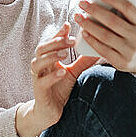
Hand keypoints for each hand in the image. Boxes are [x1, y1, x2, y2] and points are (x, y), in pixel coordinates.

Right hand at [16, 22, 98, 136]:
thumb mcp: (72, 73)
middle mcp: (40, 65)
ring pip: (38, 62)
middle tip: (70, 40)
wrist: (48, 112)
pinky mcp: (39, 91)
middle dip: (55, 42)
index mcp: (47, 59)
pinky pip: (42, 81)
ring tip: (65, 53)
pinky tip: (62, 72)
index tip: (69, 24)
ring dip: (51, 55)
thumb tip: (98, 50)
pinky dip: (52, 76)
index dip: (58, 33)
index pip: (51, 42)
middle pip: (42, 48)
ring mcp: (37, 77)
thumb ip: (82, 62)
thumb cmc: (59, 89)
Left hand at [74, 0, 135, 72]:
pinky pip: (103, 49)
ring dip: (89, 25)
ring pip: (105, 36)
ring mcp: (129, 50)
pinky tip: (83, 32)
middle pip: (112, 21)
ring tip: (78, 16)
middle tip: (82, 3)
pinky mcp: (120, 61)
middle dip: (95, 11)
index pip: (127, 8)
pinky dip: (91, 40)